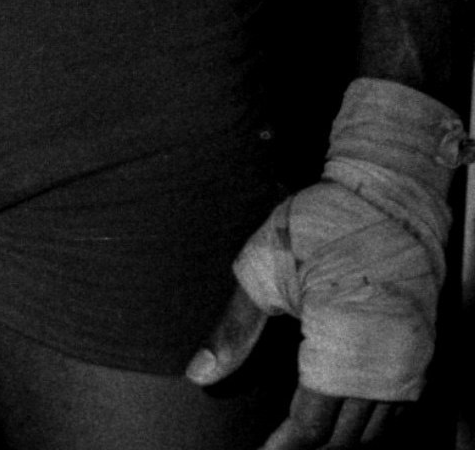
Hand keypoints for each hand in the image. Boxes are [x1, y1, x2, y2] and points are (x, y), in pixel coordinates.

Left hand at [187, 159, 446, 447]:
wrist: (386, 196)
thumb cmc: (319, 226)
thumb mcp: (262, 272)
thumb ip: (234, 332)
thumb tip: (199, 376)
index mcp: (342, 349)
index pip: (312, 426)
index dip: (283, 448)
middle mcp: (386, 365)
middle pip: (348, 438)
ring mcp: (410, 360)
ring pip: (377, 428)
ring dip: (341, 440)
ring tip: (302, 442)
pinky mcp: (421, 349)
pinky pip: (399, 406)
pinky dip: (370, 421)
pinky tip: (344, 418)